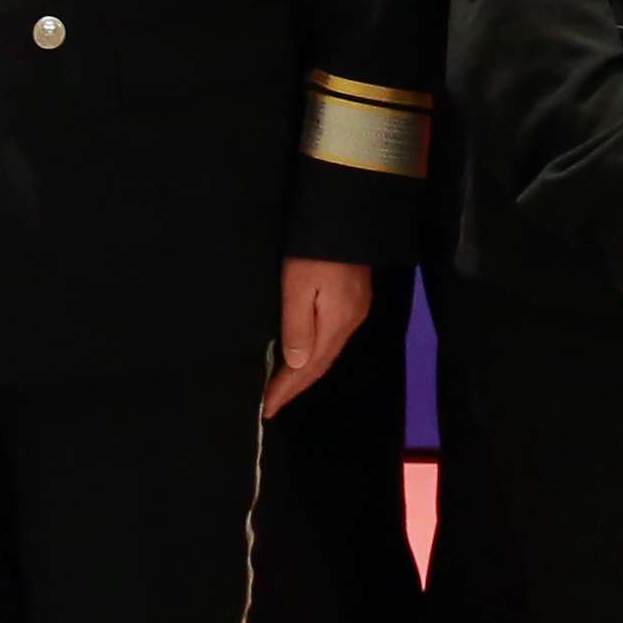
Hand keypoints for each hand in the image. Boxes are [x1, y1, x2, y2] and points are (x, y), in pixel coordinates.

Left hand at [266, 260, 368, 415]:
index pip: (308, 367)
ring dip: (306, 373)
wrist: (348, 214)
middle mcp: (350, 322)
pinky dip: (316, 355)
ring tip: (284, 388)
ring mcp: (356, 311)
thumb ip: (296, 326)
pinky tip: (305, 357)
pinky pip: (332, 339)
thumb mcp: (298, 286)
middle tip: (272, 406)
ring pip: (328, 352)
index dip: (287, 389)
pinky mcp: (355, 300)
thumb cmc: (315, 249)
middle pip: (321, 364)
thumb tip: (296, 364)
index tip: (266, 409)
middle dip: (296, 387)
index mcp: (336, 323)